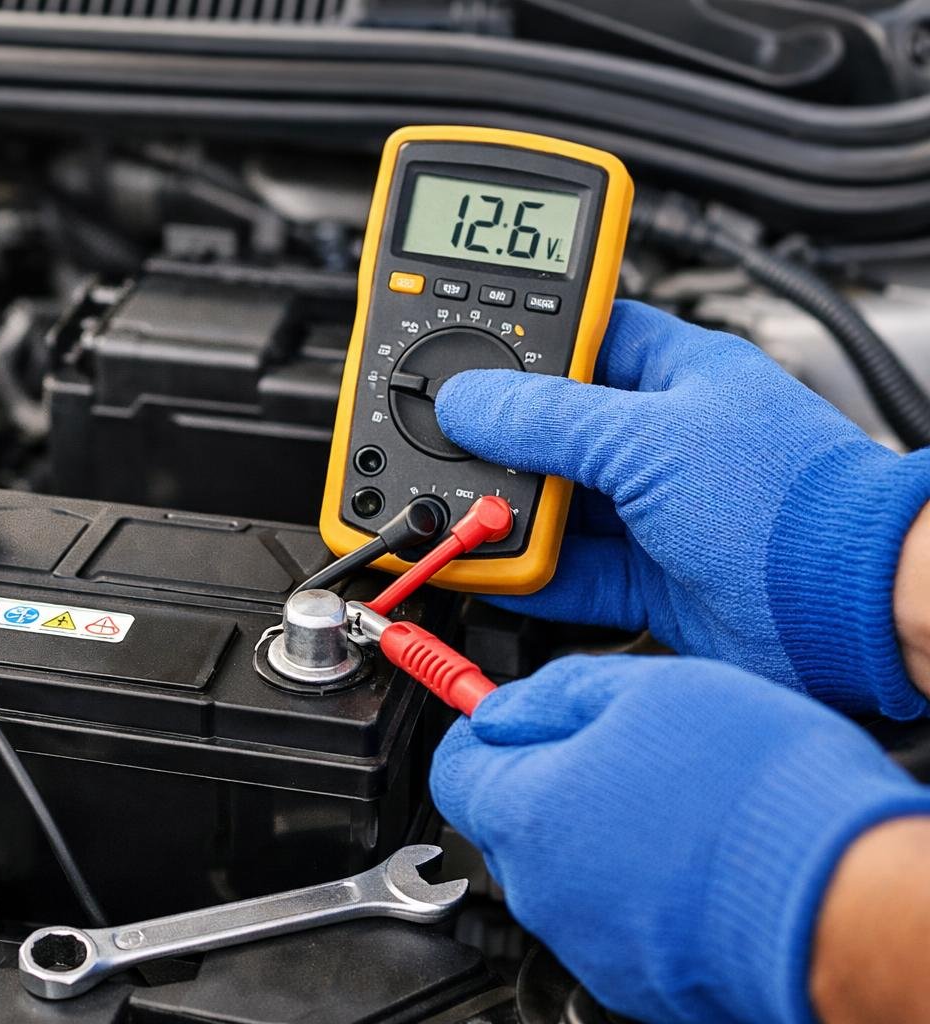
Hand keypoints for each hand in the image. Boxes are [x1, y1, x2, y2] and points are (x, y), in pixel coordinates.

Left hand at [432, 655, 929, 1023]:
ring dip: (600, 830)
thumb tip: (504, 705)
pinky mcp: (639, 980)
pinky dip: (640, 883)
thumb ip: (557, 695)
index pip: (453, 767)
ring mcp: (587, 942)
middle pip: (508, 820)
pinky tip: (695, 854)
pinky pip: (614, 916)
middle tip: (617, 744)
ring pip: (565, 870)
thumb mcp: (646, 690)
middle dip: (548, 777)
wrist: (844, 900)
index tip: (505, 711)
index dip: (483, 729)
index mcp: (525, 812)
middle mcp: (541, 889)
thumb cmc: (757, 795)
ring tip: (676, 799)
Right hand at [435, 300, 929, 718]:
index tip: (459, 353)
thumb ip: (545, 419)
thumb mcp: (647, 440)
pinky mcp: (652, 580)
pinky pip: (571, 574)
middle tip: (443, 449)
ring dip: (506, 516)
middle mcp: (662, 439)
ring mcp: (656, 511)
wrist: (856, 606)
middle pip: (551, 432)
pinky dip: (527, 576)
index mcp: (674, 374)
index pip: (581, 337)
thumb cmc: (793, 501)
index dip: (519, 342)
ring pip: (556, 507)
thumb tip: (465, 398)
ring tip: (457, 517)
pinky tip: (489, 567)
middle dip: (496, 447)